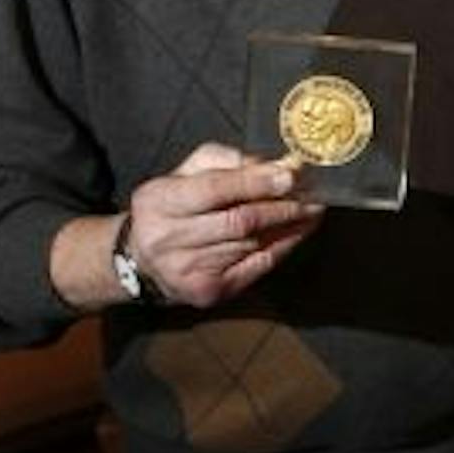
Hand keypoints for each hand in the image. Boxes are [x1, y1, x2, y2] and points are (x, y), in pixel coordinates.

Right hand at [127, 143, 324, 308]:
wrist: (140, 260)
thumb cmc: (171, 208)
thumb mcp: (185, 173)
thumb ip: (226, 161)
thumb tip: (273, 164)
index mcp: (159, 201)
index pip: (214, 189)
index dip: (256, 182)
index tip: (290, 176)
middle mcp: (168, 238)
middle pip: (239, 221)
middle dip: (282, 206)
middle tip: (313, 194)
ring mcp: (187, 269)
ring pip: (252, 243)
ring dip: (289, 225)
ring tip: (312, 208)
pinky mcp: (207, 291)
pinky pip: (257, 266)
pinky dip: (284, 246)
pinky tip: (300, 230)